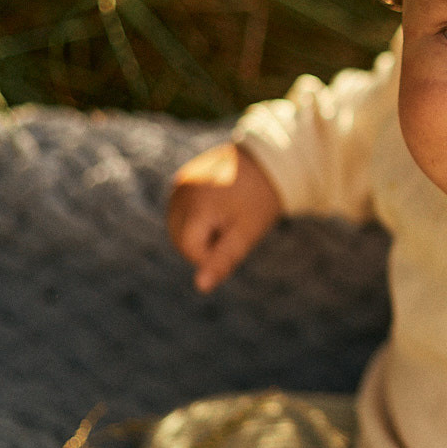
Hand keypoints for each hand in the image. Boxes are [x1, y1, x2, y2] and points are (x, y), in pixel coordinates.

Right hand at [167, 142, 281, 291]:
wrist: (267, 160)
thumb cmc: (259, 200)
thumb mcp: (245, 233)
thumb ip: (221, 260)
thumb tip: (200, 287)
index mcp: (195, 207)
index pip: (190, 250)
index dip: (213, 253)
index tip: (236, 238)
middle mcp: (180, 194)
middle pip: (180, 239)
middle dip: (204, 243)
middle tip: (232, 226)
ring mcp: (178, 185)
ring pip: (179, 227)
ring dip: (200, 231)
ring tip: (226, 214)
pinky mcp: (181, 180)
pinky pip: (182, 211)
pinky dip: (197, 217)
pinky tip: (219, 206)